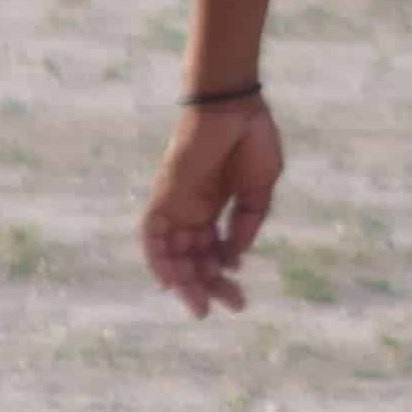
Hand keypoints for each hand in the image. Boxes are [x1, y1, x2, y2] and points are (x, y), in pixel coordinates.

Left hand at [140, 98, 281, 318]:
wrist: (234, 105)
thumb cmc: (252, 139)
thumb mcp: (259, 190)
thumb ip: (246, 224)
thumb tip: (233, 259)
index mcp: (214, 208)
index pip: (211, 252)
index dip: (222, 276)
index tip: (239, 294)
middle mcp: (191, 210)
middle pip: (192, 259)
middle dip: (209, 285)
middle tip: (230, 306)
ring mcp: (176, 204)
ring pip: (171, 254)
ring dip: (184, 282)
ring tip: (202, 305)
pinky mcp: (164, 196)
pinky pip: (152, 235)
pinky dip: (157, 260)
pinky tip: (170, 283)